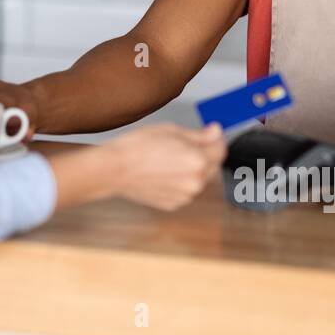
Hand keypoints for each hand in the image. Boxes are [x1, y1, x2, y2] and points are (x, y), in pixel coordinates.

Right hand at [104, 122, 225, 210]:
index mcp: (199, 160)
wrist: (114, 169)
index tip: (210, 133)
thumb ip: (199, 135)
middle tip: (185, 144)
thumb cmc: (137, 147)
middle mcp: (196, 182)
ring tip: (169, 159)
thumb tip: (215, 132)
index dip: (216, 139)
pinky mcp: (174, 204)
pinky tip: (163, 171)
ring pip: (198, 179)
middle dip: (205, 154)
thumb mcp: (170, 130)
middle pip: (212, 166)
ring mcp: (185, 196)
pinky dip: (180, 181)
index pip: (221, 149)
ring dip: (192, 169)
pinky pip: (185, 190)